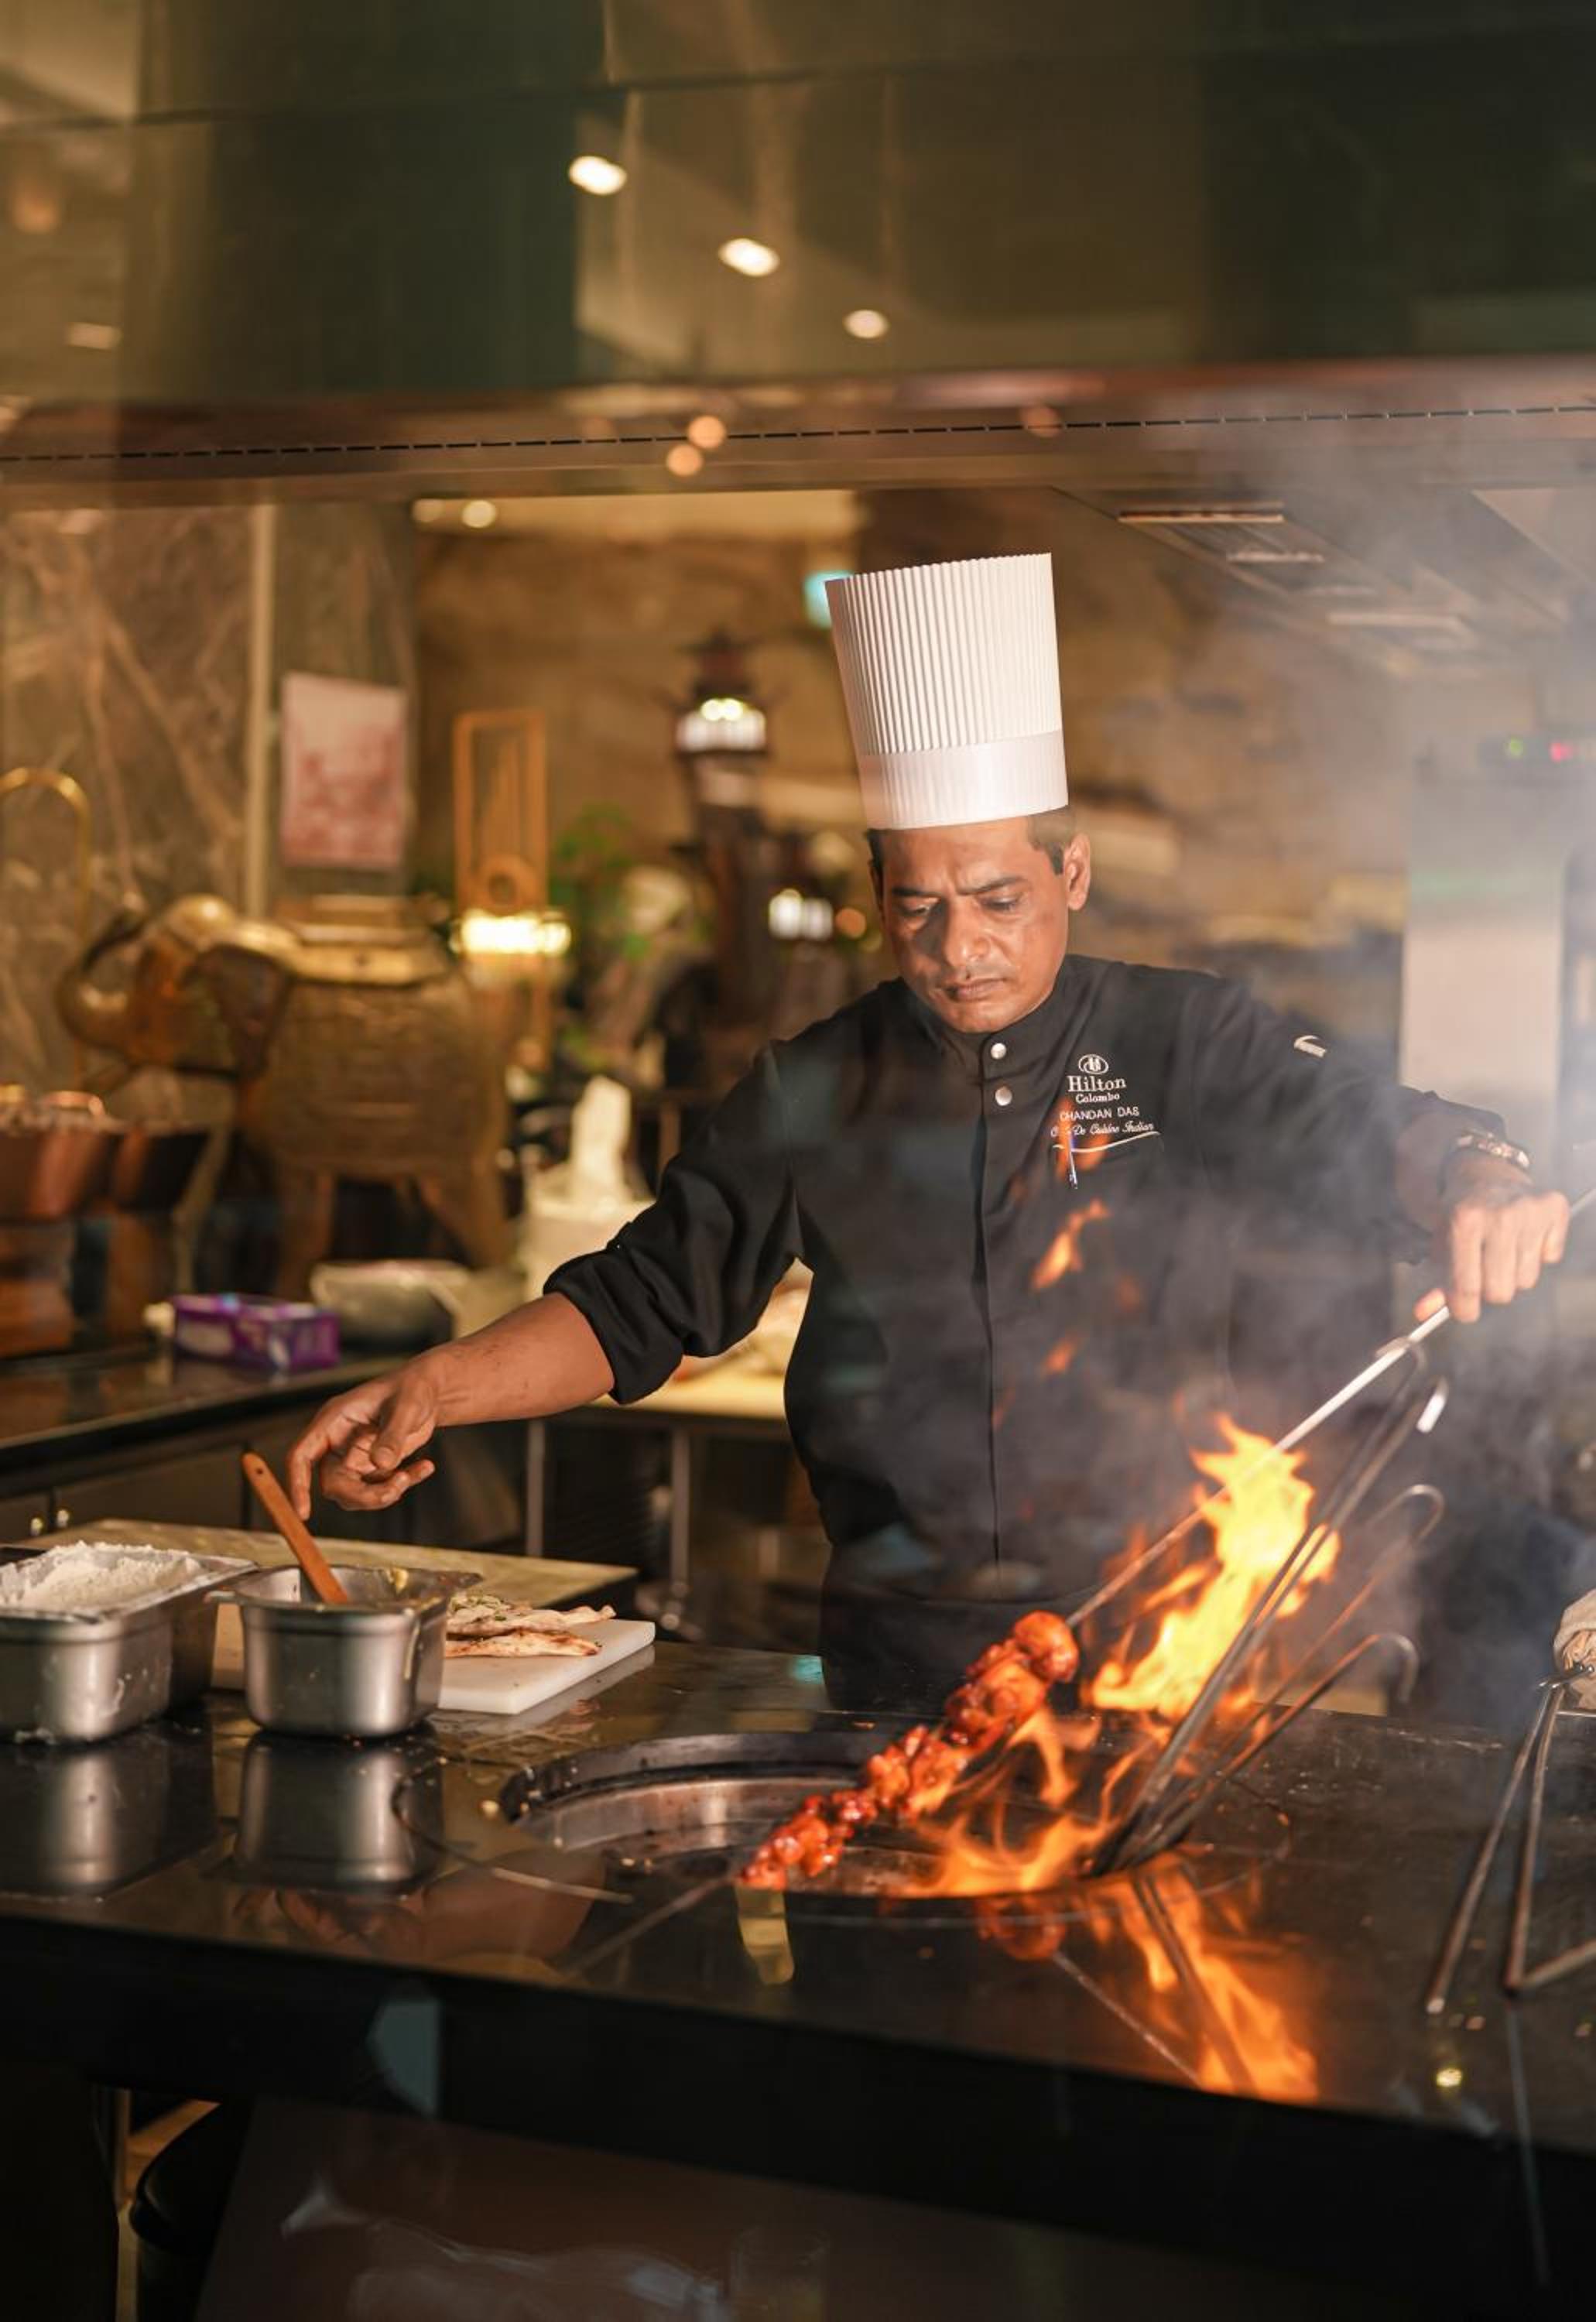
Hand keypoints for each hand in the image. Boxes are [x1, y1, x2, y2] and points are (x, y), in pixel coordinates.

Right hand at [286, 1359, 444, 1518]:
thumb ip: (392, 1436)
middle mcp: (338, 1442)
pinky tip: (425, 1467)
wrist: (430, 1392)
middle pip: (333, 1484)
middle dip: (363, 1495)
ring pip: (355, 1493)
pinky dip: (402, 1484)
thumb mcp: (405, 1408)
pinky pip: (380, 1488)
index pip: (301, 1456)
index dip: (297, 1484)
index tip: (303, 1513)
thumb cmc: (412, 1389)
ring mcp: (354, 1457)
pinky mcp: (372, 1466)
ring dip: (384, 1493)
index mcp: (333, 1421)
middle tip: (397, 1488)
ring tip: (414, 1473)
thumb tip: (381, 1464)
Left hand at [1415, 1161, 1569, 1324]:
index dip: (1464, 1309)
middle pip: (1500, 1292)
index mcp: (1464, 1222)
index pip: (1467, 1287)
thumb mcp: (1442, 1243)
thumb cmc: (1460, 1214)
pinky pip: (1550, 1258)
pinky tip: (1524, 1236)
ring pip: (1527, 1281)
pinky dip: (1538, 1254)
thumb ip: (1436, 1280)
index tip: (1464, 1310)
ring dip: (1514, 1273)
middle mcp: (1500, 1215)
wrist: (1485, 1173)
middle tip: (1483, 1271)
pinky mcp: (1554, 1208)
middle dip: (1490, 1290)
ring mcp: (1530, 1211)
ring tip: (1503, 1250)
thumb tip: (1422, 1313)